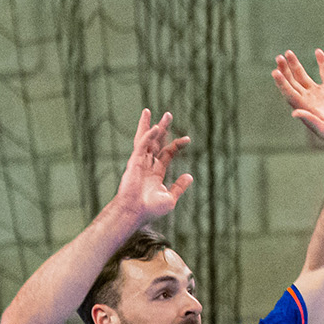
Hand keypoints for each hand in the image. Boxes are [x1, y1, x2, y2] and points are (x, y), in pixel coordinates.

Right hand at [111, 110, 191, 224]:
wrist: (135, 212)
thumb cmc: (150, 209)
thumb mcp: (170, 198)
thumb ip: (179, 186)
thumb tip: (189, 176)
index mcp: (155, 172)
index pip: (167, 153)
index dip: (177, 145)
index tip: (188, 139)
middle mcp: (147, 164)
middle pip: (155, 142)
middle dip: (162, 128)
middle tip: (168, 115)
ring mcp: (139, 162)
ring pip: (145, 140)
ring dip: (149, 126)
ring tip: (149, 111)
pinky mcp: (134, 162)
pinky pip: (141, 146)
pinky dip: (148, 136)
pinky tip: (155, 128)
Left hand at [272, 49, 323, 145]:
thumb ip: (310, 120)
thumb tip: (294, 113)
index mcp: (305, 107)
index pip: (289, 92)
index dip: (282, 83)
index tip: (275, 71)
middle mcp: (309, 99)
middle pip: (292, 82)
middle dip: (285, 70)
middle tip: (279, 58)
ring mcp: (319, 93)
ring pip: (303, 76)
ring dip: (295, 65)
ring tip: (288, 53)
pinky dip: (322, 62)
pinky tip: (318, 51)